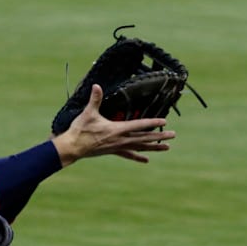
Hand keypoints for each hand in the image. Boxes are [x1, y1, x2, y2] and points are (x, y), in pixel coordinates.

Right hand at [52, 84, 175, 166]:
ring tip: (167, 148)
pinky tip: (146, 160)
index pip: (139, 125)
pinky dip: (138, 156)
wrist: (73, 147)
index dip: (152, 123)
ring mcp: (118, 147)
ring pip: (140, 147)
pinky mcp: (113, 151)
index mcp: (117, 129)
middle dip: (159, 136)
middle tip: (173, 135)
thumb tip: (97, 86)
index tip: (164, 122)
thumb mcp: (88, 113)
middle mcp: (120, 140)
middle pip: (144, 138)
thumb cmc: (81, 130)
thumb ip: (95, 99)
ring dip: (153, 147)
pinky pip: (129, 155)